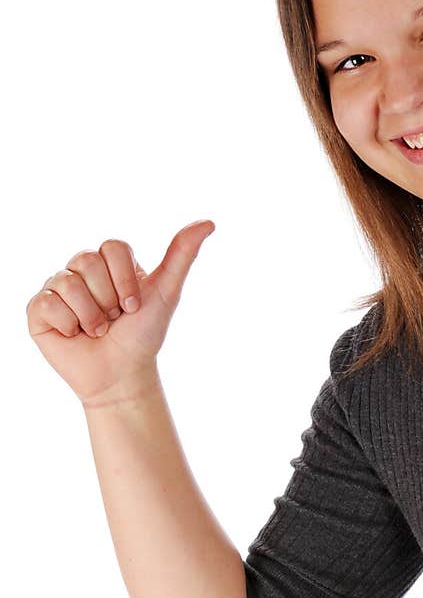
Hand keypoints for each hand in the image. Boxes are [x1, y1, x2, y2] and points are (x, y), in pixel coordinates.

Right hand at [26, 219, 215, 406]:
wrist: (121, 375)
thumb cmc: (144, 334)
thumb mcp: (167, 293)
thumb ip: (183, 255)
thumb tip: (208, 222)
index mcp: (111, 263)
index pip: (113, 247)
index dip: (125, 279)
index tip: (134, 306)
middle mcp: (82, 270)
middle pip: (87, 260)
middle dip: (108, 298)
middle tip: (114, 319)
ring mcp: (58, 288)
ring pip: (67, 282)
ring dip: (90, 315)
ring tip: (97, 330)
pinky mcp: (39, 310)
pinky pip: (46, 303)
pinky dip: (67, 324)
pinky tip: (74, 335)